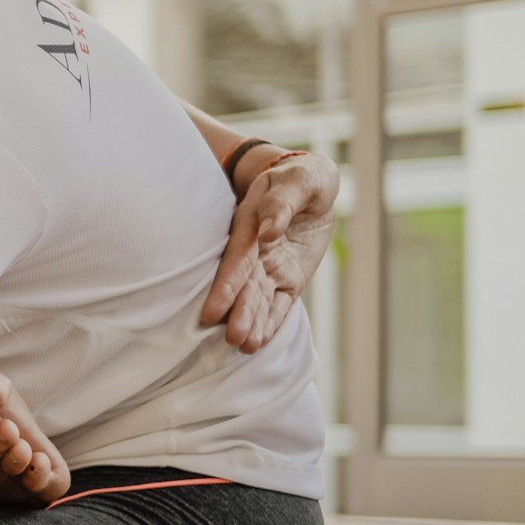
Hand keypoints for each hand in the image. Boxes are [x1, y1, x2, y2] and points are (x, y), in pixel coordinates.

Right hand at [203, 149, 338, 352]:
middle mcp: (256, 251)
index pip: (238, 259)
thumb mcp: (299, 180)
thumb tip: (269, 230)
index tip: (214, 309)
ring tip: (244, 346)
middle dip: (238, 311)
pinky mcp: (288, 279)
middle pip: (245, 286)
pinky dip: (271, 322)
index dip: (227, 284)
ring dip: (251, 322)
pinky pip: (280, 303)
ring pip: (259, 299)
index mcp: (252, 225)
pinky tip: (260, 342)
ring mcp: (271, 267)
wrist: (310, 185)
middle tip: (233, 337)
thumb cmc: (302, 178)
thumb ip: (283, 203)